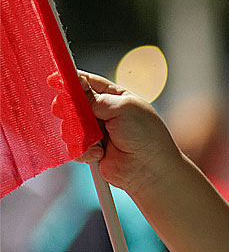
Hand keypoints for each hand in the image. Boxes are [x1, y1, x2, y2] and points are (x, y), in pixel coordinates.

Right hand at [75, 71, 180, 196]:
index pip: (86, 82)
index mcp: (114, 97)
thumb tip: (74, 84)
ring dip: (80, 134)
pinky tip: (100, 154)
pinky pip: (72, 147)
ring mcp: (95, 132)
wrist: (150, 170)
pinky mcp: (89, 150)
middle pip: (70, 103)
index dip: (69, 80)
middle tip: (74, 114)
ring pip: (68, 126)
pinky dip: (83, 150)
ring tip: (99, 141)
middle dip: (69, 109)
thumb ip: (96, 98)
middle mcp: (102, 113)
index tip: (54, 80)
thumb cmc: (146, 136)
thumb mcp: (123, 108)